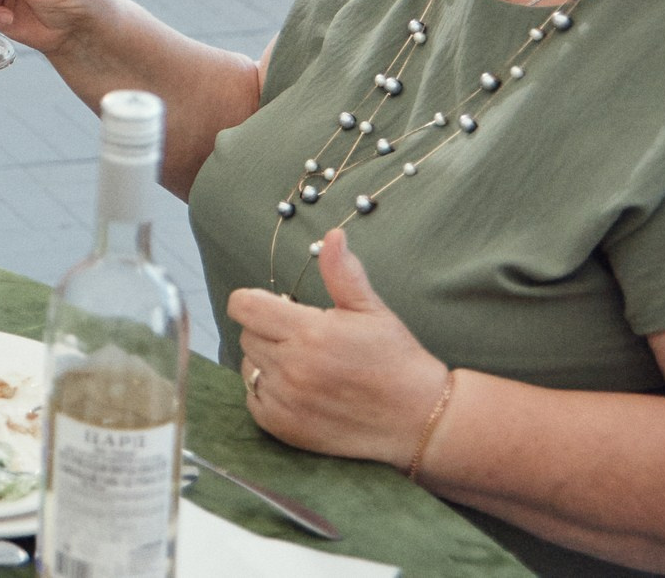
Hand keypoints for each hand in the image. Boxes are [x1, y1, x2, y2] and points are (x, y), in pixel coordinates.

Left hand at [228, 231, 450, 468]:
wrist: (420, 420)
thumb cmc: (397, 360)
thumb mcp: (372, 310)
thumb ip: (343, 273)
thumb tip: (331, 236)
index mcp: (310, 333)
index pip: (243, 306)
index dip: (255, 302)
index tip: (278, 307)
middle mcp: (292, 368)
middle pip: (247, 335)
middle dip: (269, 331)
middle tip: (305, 339)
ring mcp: (287, 401)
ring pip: (248, 367)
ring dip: (267, 362)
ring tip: (305, 366)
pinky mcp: (286, 428)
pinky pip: (253, 400)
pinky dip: (267, 393)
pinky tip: (299, 390)